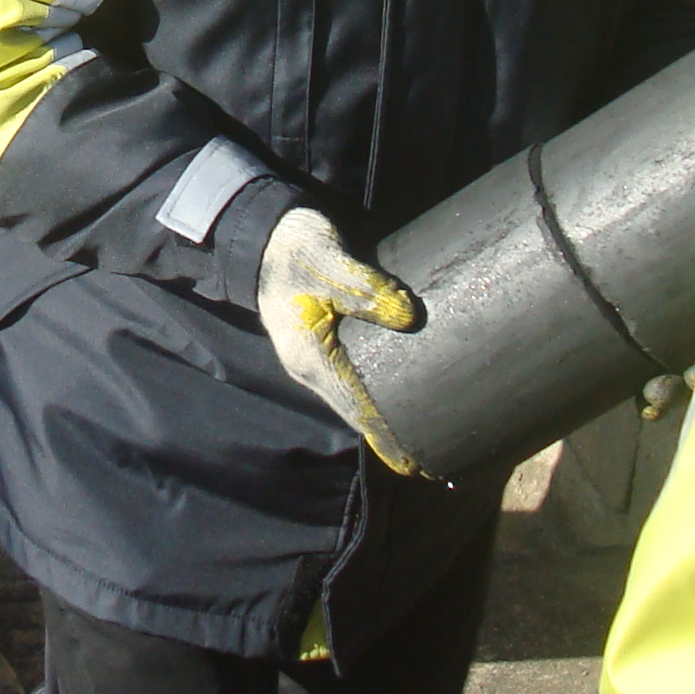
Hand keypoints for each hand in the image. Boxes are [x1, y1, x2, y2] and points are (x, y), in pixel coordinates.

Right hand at [257, 206, 425, 475]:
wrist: (265, 229)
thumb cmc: (294, 245)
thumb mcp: (328, 258)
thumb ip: (366, 287)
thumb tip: (409, 316)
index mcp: (309, 354)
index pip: (354, 406)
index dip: (384, 435)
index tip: (414, 464)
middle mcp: (310, 364)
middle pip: (353, 410)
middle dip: (386, 434)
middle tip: (428, 455)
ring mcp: (313, 354)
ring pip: (351, 394)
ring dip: (380, 413)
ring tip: (419, 429)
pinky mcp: (321, 339)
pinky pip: (351, 376)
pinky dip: (374, 389)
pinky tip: (399, 391)